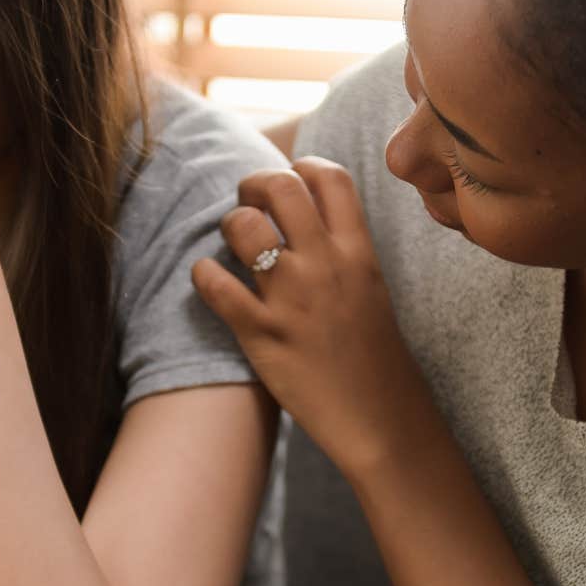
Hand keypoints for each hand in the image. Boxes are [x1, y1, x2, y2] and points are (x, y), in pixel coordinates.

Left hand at [191, 159, 435, 473]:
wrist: (381, 418)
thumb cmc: (373, 354)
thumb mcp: (371, 287)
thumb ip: (342, 250)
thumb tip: (305, 216)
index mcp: (359, 252)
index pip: (330, 177)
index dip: (302, 167)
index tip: (289, 180)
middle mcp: (326, 265)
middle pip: (281, 186)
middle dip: (254, 184)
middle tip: (248, 203)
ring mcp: (292, 299)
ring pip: (244, 227)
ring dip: (229, 225)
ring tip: (232, 242)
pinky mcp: (262, 334)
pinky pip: (217, 285)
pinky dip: (204, 274)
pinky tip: (209, 279)